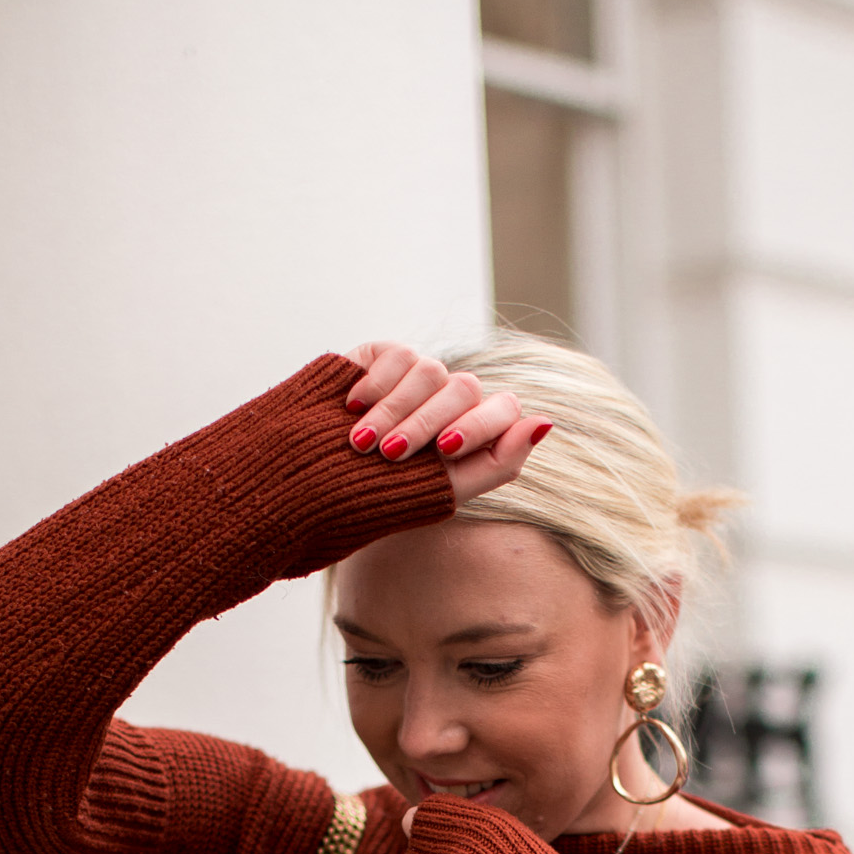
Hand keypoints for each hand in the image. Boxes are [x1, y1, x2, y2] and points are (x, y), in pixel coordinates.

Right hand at [344, 343, 550, 508]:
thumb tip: (545, 422)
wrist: (308, 483)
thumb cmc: (376, 497)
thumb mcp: (444, 492)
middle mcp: (447, 402)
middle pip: (464, 388)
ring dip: (395, 411)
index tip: (445, 450)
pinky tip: (351, 411)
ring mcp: (415, 379)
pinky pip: (396, 355)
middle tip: (391, 454)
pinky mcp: (380, 358)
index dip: (480, 425)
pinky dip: (375, 385)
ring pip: (430, 370)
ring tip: (362, 442)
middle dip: (427, 423)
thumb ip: (501, 463)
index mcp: (470, 433)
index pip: (503, 409)